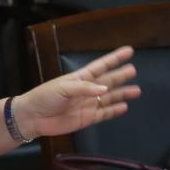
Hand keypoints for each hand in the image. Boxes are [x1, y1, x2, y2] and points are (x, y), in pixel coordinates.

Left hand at [14, 45, 140, 138]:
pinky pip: (104, 114)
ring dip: (122, 93)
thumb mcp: (63, 88)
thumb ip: (84, 88)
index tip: (128, 51)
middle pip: (108, 81)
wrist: (33, 117)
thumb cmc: (44, 97)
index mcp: (80, 78)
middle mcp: (86, 90)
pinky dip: (115, 110)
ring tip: (136, 90)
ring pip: (110, 98)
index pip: (100, 66)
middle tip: (133, 70)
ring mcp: (88, 104)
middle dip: (120, 76)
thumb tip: (105, 90)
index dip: (114, 59)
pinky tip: (124, 106)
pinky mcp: (87, 118)